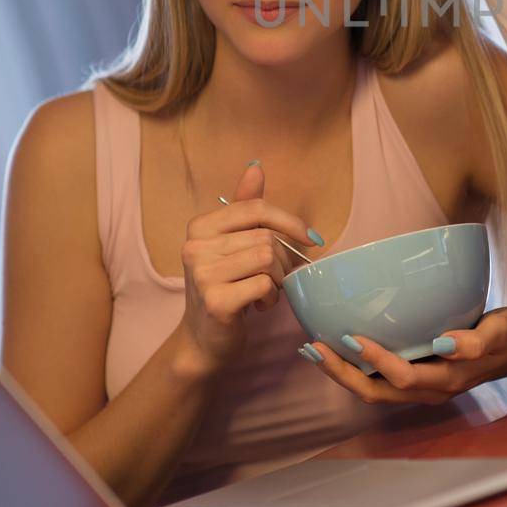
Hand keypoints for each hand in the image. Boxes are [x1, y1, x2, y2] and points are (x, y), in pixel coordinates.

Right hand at [176, 162, 320, 377]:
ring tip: (267, 291)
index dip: (290, 221)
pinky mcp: (215, 301)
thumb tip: (256, 167)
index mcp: (200, 226)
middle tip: (278, 278)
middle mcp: (195, 246)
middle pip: (266, 236)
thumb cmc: (225, 287)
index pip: (256, 208)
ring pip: (267, 258)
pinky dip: (271, 296)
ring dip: (278, 278)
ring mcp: (202, 273)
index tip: (312, 239)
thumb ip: (245, 208)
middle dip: (284, 259)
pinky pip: (264, 285)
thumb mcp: (232, 245)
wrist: (204, 339)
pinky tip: (259, 305)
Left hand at [303, 308, 506, 404]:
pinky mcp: (417, 376)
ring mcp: (421, 387)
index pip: (403, 377)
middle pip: (376, 391)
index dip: (375, 361)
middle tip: (313, 347)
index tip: (350, 336)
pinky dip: (354, 367)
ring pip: (373, 390)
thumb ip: (477, 340)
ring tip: (313, 350)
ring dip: (341, 373)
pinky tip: (338, 348)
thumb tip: (446, 343)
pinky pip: (378, 381)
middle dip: (342, 373)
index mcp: (447, 379)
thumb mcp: (501, 331)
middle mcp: (430, 389)